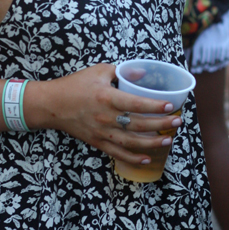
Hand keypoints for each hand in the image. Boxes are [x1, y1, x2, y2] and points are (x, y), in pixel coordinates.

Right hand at [29, 64, 182, 166]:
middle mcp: (105, 117)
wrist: (51, 105)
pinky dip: (134, 158)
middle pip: (138, 124)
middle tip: (177, 122)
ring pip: (131, 142)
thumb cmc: (76, 85)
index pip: (135, 104)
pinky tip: (148, 158)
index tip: (170, 106)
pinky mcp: (97, 142)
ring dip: (152, 143)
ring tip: (168, 139)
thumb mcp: (99, 71)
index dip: (154, 106)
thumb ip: (122, 72)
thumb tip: (143, 74)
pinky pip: (118, 153)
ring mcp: (101, 132)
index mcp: (106, 98)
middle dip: (160, 125)